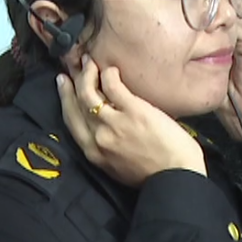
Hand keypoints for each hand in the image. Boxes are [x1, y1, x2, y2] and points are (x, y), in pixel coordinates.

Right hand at [58, 54, 206, 186]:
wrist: (176, 178)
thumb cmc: (154, 174)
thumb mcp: (119, 167)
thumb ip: (107, 149)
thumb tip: (106, 130)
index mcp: (93, 153)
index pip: (71, 120)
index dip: (65, 98)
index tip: (65, 85)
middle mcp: (98, 137)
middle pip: (76, 103)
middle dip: (73, 81)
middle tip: (74, 67)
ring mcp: (114, 123)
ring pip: (89, 92)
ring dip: (87, 74)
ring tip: (92, 63)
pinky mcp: (133, 111)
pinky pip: (112, 85)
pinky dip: (109, 74)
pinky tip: (112, 70)